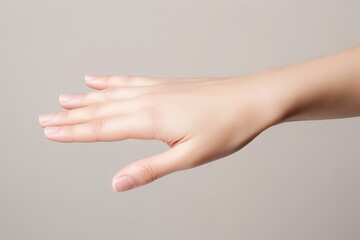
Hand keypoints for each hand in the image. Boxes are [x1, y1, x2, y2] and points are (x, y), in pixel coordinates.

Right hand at [38, 74, 282, 191]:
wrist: (251, 99)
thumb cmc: (226, 128)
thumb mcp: (189, 157)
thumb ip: (150, 169)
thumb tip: (118, 183)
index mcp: (151, 120)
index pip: (102, 129)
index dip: (73, 132)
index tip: (50, 132)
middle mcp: (148, 100)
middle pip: (101, 110)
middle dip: (71, 116)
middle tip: (45, 118)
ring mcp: (156, 89)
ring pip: (111, 94)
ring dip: (85, 98)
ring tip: (64, 99)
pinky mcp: (165, 84)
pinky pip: (130, 81)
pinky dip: (110, 81)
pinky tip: (98, 79)